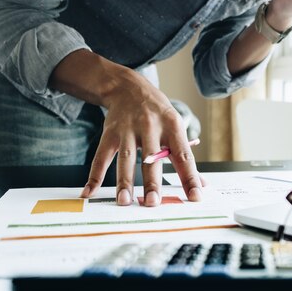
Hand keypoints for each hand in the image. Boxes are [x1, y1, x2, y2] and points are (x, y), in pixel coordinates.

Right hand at [80, 69, 202, 206]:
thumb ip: (185, 157)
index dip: (190, 177)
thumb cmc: (158, 114)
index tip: (195, 196)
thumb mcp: (176, 129)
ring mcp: (128, 130)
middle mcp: (151, 127)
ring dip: (124, 181)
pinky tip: (89, 191)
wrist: (129, 87)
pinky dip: (94, 175)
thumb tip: (201, 185)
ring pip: (126, 158)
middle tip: (153, 203)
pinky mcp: (110, 133)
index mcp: (173, 127)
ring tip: (124, 201)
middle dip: (152, 182)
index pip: (184, 156)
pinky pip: (101, 156)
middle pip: (152, 159)